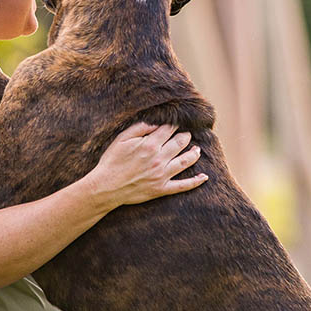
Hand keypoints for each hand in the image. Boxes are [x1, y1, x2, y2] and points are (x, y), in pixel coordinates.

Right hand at [86, 122, 208, 206]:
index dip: (174, 124)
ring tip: (197, 150)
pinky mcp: (162, 189)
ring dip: (194, 153)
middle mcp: (159, 159)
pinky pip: (183, 186)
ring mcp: (162, 175)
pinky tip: (204, 177)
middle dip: (186, 135)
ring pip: (186, 161)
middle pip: (180, 143)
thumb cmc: (112, 161)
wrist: (106, 187)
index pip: (169, 129)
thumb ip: (139, 128)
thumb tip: (155, 122)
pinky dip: (195, 182)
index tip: (177, 121)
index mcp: (150, 144)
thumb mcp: (121, 139)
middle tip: (187, 133)